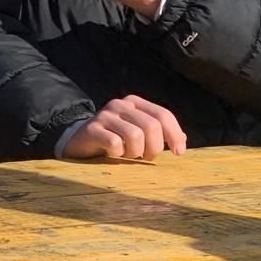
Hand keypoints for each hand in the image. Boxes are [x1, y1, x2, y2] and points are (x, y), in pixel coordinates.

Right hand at [60, 95, 187, 160]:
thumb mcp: (137, 132)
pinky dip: (118, 154)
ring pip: (135, 136)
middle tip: (148, 158)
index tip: (178, 152)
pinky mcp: (92, 129)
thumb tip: (182, 140)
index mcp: (135, 102)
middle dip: (154, 147)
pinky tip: (113, 155)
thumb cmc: (113, 139)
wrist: (78, 142)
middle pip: (151, 126)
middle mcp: (120, 105)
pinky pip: (115, 144)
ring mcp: (105, 115)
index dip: (174, 134)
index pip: (163, 115)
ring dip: (135, 152)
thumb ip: (158, 133)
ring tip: (128, 155)